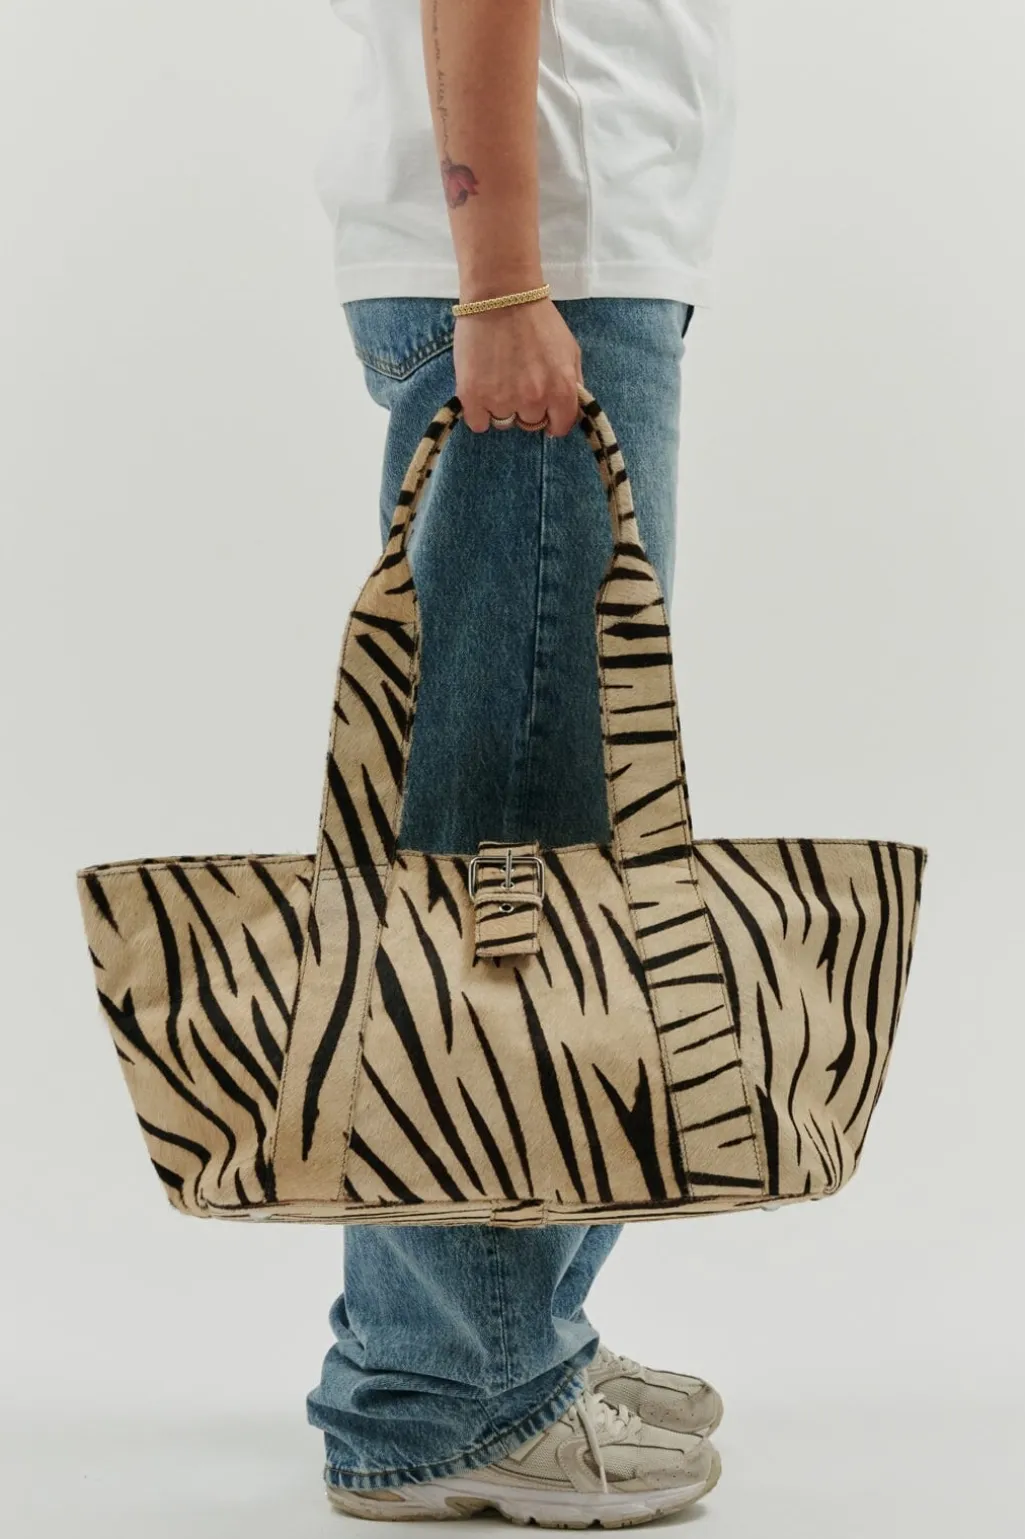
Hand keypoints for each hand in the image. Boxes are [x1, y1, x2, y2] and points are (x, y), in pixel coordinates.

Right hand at [454, 299, 582, 437]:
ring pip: (504, 422)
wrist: (500, 295)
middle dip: (526, 407)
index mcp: (562, 391)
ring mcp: (502, 400)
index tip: (544, 408)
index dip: (552, 418)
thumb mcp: (569, 350)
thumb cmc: (537, 318)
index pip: (560, 427)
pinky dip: (479, 412)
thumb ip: (573, 383)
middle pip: (530, 424)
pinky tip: (481, 389)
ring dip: (502, 407)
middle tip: (517, 379)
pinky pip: (478, 424)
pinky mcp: (473, 396)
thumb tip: (566, 412)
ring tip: (497, 378)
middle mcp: (534, 401)